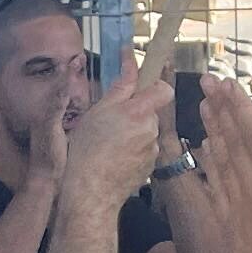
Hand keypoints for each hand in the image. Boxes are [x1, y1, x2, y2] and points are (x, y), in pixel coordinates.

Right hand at [56, 65, 168, 221]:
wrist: (91, 191)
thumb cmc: (88, 151)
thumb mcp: (98, 111)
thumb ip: (120, 87)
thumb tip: (130, 61)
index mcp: (138, 112)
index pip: (163, 89)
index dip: (153, 86)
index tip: (143, 83)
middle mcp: (150, 130)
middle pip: (150, 111)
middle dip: (135, 112)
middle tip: (111, 120)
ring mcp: (152, 149)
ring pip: (146, 131)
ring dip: (132, 132)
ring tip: (109, 142)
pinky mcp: (150, 165)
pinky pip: (144, 149)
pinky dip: (133, 149)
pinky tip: (115, 156)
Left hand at [198, 74, 251, 252]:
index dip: (242, 106)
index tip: (229, 83)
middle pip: (234, 142)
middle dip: (221, 108)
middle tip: (206, 82)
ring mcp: (240, 210)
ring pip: (221, 162)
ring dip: (213, 131)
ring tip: (203, 107)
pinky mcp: (232, 229)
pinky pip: (217, 188)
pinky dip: (210, 165)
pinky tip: (206, 153)